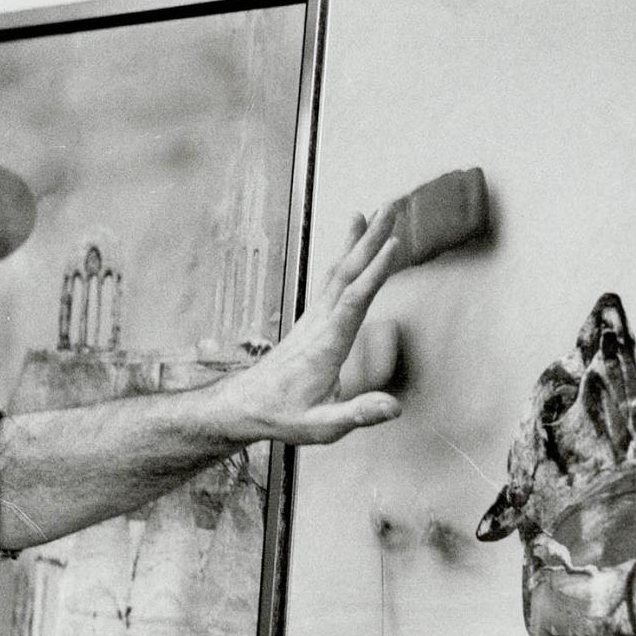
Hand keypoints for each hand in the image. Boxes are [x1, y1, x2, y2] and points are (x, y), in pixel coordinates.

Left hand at [217, 209, 405, 443]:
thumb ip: (356, 415)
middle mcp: (318, 325)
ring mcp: (313, 320)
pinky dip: (346, 258)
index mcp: (325, 347)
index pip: (352, 302)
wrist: (242, 407)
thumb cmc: (280, 417)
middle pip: (346, 274)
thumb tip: (393, 407)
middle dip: (370, 240)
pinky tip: (352, 244)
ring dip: (357, 242)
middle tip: (391, 207)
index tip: (392, 244)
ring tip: (375, 212)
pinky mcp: (311, 321)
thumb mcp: (320, 427)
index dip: (373, 273)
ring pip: (337, 273)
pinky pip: (331, 281)